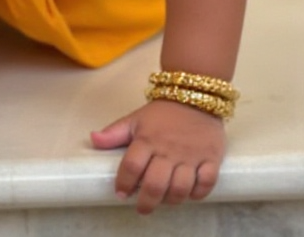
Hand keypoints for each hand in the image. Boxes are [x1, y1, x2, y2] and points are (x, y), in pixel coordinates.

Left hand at [90, 99, 225, 213]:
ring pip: (180, 188)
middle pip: (155, 184)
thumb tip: (92, 139)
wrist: (196, 95)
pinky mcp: (211, 157)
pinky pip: (206, 183)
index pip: (132, 166)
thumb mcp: (136, 119)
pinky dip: (197, 193)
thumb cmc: (163, 113)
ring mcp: (191, 155)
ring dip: (171, 200)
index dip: (124, 183)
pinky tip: (189, 193)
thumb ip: (114, 133)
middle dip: (146, 202)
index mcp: (147, 139)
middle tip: (142, 207)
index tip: (120, 193)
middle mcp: (168, 150)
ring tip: (164, 200)